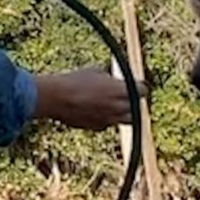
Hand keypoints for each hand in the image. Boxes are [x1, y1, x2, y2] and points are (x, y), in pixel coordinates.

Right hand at [33, 68, 148, 130]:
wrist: (57, 98)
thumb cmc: (75, 81)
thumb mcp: (96, 72)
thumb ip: (110, 78)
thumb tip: (114, 81)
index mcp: (120, 90)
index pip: (143, 90)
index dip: (139, 87)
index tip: (136, 85)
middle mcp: (118, 107)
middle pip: (137, 108)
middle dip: (133, 102)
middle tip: (126, 97)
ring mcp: (109, 119)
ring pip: (125, 120)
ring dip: (122, 113)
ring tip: (111, 105)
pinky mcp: (98, 127)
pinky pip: (107, 124)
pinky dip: (105, 119)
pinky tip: (93, 111)